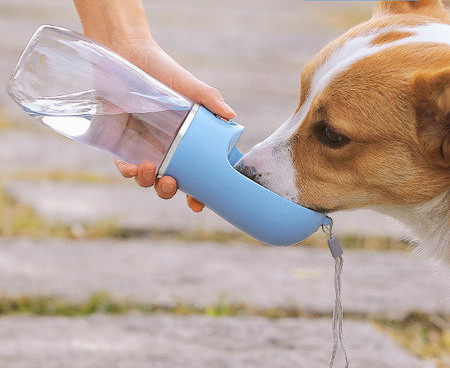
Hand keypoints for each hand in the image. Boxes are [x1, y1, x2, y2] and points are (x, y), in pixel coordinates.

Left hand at [112, 39, 234, 211]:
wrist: (126, 53)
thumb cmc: (160, 69)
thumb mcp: (187, 84)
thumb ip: (209, 98)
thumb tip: (231, 117)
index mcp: (186, 142)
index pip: (196, 173)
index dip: (198, 193)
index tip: (197, 204)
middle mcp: (166, 149)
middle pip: (170, 182)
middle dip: (170, 191)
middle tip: (172, 182)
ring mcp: (142, 148)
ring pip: (147, 179)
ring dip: (148, 182)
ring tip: (149, 169)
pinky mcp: (120, 144)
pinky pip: (124, 167)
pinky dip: (128, 172)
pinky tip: (131, 168)